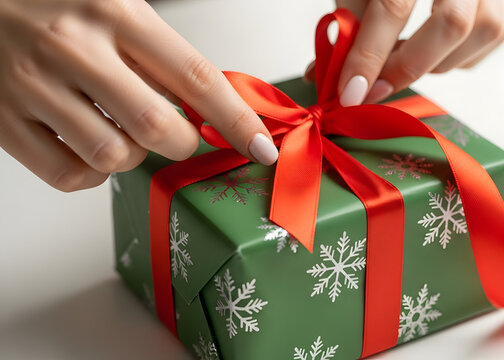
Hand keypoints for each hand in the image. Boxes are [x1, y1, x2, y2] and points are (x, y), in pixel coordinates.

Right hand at [0, 0, 277, 191]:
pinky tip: (92, 149)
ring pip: (114, 156)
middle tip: (181, 135)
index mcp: (113, 12)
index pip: (195, 77)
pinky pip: (69, 176)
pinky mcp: (3, 121)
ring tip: (125, 134)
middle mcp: (74, 48)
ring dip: (134, 157)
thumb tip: (210, 104)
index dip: (237, 120)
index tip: (260, 147)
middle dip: (183, 143)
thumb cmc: (52, 1)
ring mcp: (33, 87)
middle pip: (158, 127)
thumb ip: (159, 51)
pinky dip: (93, 175)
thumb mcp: (113, 4)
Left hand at [311, 0, 503, 104]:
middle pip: (451, 25)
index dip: (370, 55)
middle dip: (407, 66)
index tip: (350, 92)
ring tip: (400, 55)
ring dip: (430, 63)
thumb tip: (330, 75)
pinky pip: (480, 48)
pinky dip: (449, 59)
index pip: (395, 7)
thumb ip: (349, 23)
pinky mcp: (502, 8)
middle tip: (373, 88)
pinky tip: (428, 49)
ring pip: (473, 38)